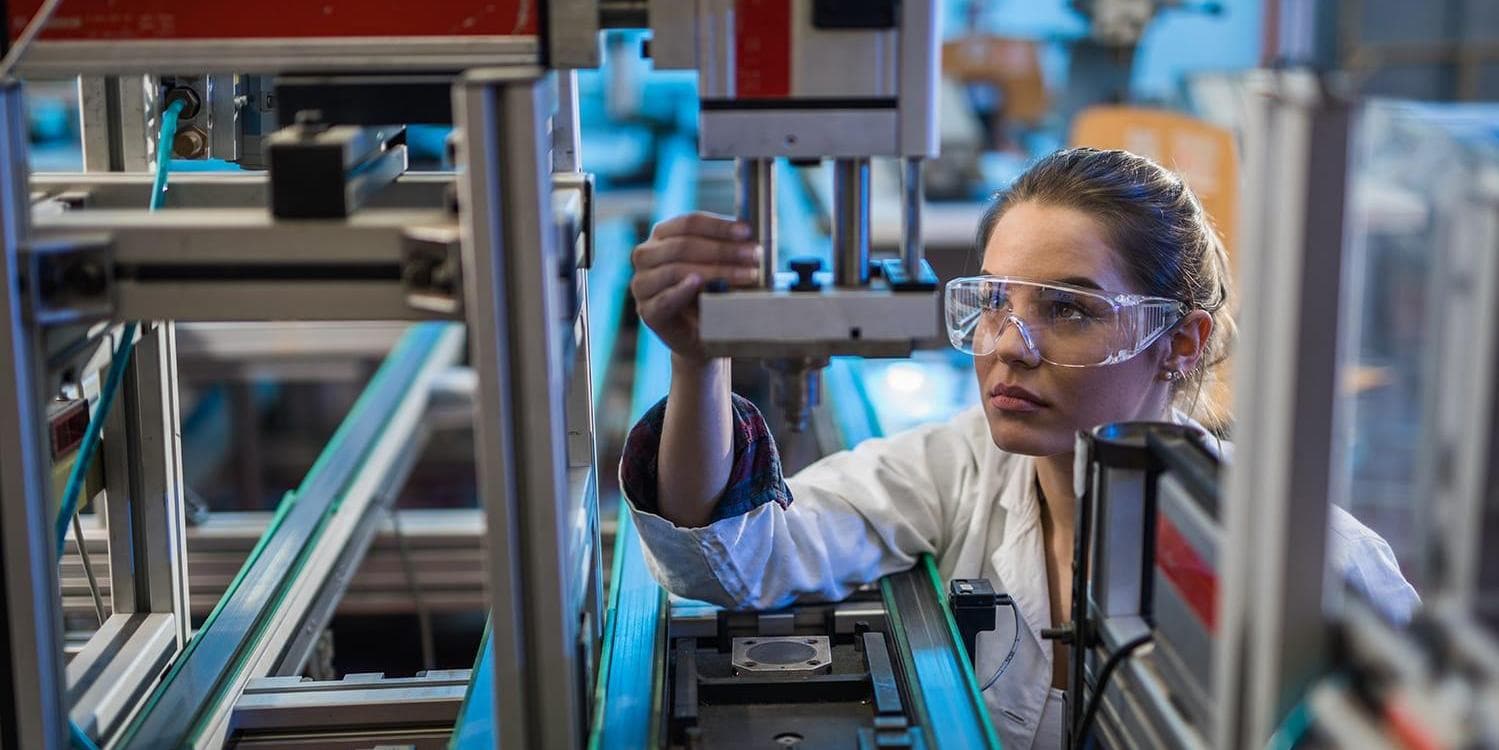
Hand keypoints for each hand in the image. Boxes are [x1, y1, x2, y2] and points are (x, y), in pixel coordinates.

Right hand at [630, 212, 761, 360]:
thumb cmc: (713, 293)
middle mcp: (647, 255)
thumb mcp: (721, 263)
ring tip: (744, 275)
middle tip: (753, 256)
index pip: (689, 222)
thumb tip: (755, 227)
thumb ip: (730, 245)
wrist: (704, 335)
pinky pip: (663, 299)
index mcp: (663, 235)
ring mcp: (643, 283)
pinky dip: (681, 291)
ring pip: (675, 269)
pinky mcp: (648, 310)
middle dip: (723, 249)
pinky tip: (698, 283)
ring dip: (714, 271)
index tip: (747, 232)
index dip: (720, 226)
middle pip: (683, 245)